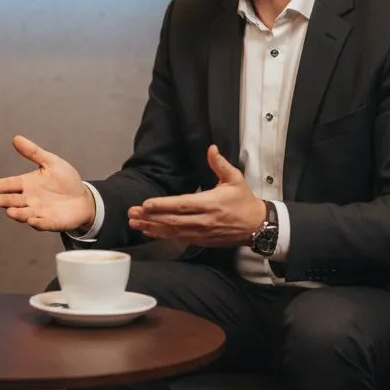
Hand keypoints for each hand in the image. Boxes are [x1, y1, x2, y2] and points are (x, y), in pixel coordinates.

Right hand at [0, 135, 94, 232]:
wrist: (83, 198)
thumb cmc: (65, 180)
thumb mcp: (51, 162)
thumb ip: (33, 152)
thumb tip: (16, 138)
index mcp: (28, 184)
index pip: (11, 184)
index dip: (1, 185)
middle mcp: (30, 199)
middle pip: (14, 201)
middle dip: (5, 201)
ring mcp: (39, 212)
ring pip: (25, 214)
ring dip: (18, 214)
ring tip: (10, 212)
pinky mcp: (50, 222)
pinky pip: (43, 224)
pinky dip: (37, 223)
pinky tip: (32, 221)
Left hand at [127, 145, 266, 246]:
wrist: (257, 226)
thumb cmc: (244, 201)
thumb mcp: (235, 179)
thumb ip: (220, 164)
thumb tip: (211, 148)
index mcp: (210, 203)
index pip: (182, 205)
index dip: (163, 205)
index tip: (146, 203)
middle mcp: (204, 220)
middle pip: (173, 220)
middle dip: (150, 217)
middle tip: (132, 212)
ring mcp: (202, 233)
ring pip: (173, 231)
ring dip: (152, 227)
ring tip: (134, 222)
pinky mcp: (201, 241)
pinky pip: (178, 238)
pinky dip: (162, 235)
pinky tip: (148, 231)